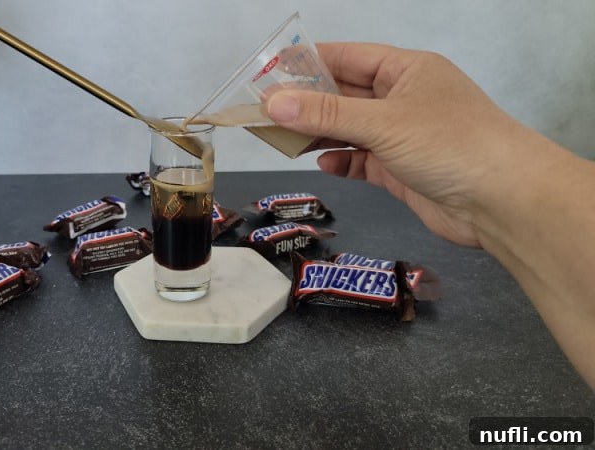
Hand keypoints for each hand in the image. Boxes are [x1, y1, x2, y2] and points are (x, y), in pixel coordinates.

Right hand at [264, 43, 532, 246]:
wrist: (502, 200)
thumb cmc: (448, 143)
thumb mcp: (382, 122)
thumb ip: (325, 115)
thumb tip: (272, 104)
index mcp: (404, 70)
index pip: (346, 57)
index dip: (307, 63)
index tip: (267, 74)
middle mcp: (402, 98)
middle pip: (344, 95)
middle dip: (307, 104)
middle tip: (264, 113)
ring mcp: (402, 136)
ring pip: (349, 129)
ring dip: (319, 134)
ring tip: (282, 140)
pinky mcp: (401, 170)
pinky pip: (361, 160)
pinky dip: (342, 161)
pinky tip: (324, 165)